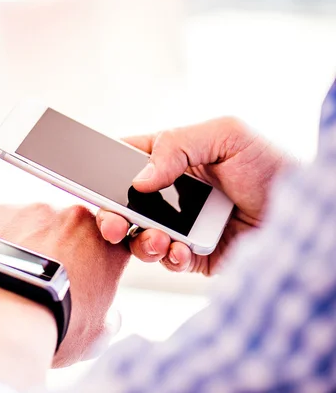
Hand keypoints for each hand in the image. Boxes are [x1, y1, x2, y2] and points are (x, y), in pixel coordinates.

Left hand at [0, 204, 130, 367]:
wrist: (4, 317)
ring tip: (17, 276)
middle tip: (47, 281)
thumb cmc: (52, 327)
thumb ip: (108, 317)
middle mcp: (77, 218)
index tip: (85, 280)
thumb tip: (108, 316)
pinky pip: (5, 221)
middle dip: (64, 249)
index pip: (112, 243)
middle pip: (73, 229)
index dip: (98, 262)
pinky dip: (2, 239)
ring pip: (37, 223)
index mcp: (108, 246)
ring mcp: (38, 210)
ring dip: (32, 242)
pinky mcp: (2, 210)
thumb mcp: (96, 334)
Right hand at [97, 117, 291, 274]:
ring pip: (137, 235)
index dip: (102, 170)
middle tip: (112, 222)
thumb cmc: (272, 165)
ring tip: (157, 239)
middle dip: (110, 214)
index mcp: (173, 158)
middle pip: (123, 204)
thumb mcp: (227, 134)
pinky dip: (165, 257)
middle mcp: (171, 192)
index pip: (125, 160)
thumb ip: (178, 145)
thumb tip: (139, 179)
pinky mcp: (191, 254)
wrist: (307, 218)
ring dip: (138, 239)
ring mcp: (179, 225)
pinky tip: (179, 251)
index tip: (86, 180)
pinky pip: (164, 259)